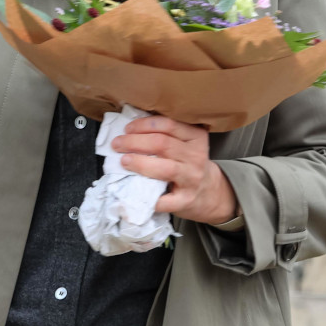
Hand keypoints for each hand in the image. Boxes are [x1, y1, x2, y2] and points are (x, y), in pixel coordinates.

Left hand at [112, 117, 237, 225]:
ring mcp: (192, 179)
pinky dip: (148, 197)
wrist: (209, 193)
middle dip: (134, 142)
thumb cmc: (187, 164)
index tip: (127, 128)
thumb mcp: (184, 144)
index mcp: (196, 138)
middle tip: (117, 144)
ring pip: (165, 168)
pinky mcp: (186, 200)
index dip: (144, 125)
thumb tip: (129, 130)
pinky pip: (165, 200)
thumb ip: (165, 135)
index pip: (168, 125)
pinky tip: (133, 193)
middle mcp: (196, 156)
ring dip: (140, 163)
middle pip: (162, 144)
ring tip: (123, 161)